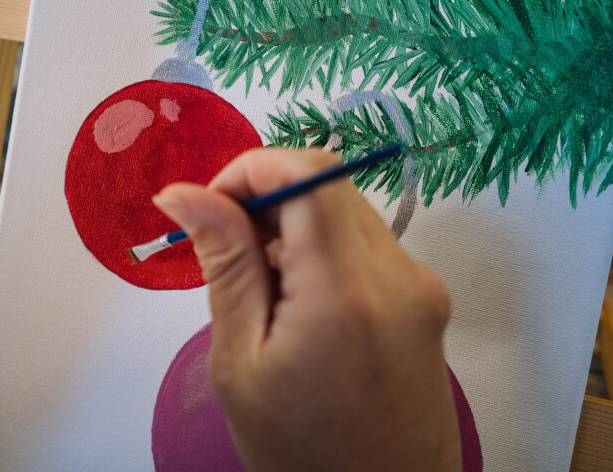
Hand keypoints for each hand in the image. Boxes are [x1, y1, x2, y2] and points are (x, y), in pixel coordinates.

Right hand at [154, 148, 460, 471]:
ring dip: (294, 227)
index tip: (211, 206)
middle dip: (267, 198)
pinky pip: (367, 246)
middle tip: (225, 248)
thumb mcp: (241, 360)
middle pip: (329, 187)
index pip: (308, 173)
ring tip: (261, 288)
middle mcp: (400, 276)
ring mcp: (422, 287)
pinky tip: (298, 303)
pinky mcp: (427, 300)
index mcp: (348, 291)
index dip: (251, 169)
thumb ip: (224, 263)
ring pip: (346, 213)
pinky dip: (323, 252)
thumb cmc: (300, 456)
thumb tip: (186, 193)